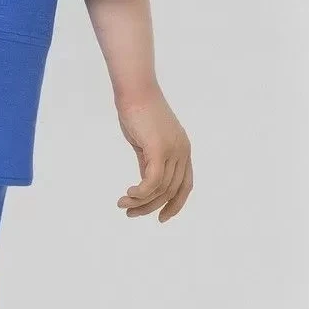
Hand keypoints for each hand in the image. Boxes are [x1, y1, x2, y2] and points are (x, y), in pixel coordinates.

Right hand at [115, 88, 191, 220]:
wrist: (134, 90)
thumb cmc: (137, 111)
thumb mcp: (146, 142)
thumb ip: (149, 162)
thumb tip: (146, 184)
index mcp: (183, 150)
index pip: (185, 185)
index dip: (175, 204)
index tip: (161, 217)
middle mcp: (183, 152)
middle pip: (172, 191)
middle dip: (151, 207)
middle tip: (130, 214)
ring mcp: (173, 150)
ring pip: (160, 188)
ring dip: (140, 202)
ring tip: (123, 205)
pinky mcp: (159, 149)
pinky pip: (153, 180)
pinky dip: (141, 192)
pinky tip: (129, 195)